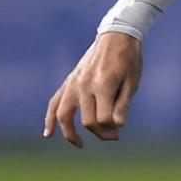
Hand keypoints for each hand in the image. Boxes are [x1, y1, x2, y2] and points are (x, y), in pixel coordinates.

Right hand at [44, 32, 142, 147]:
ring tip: (80, 145)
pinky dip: (49, 119)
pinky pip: (55, 102)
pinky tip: (48, 134)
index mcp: (103, 85)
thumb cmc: (129, 59)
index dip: (112, 129)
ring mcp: (74, 83)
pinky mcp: (70, 81)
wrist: (117, 36)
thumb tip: (117, 125)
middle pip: (87, 120)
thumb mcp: (133, 81)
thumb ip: (123, 104)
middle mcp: (84, 85)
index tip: (120, 129)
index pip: (102, 119)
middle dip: (100, 133)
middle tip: (114, 136)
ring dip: (70, 133)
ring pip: (64, 115)